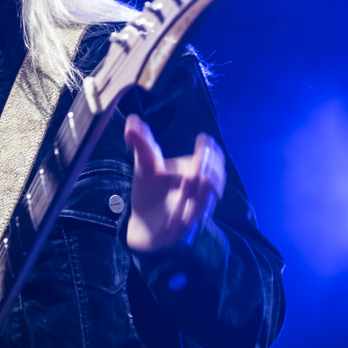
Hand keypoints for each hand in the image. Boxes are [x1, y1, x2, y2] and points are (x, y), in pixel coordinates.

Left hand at [124, 115, 225, 252]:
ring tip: (189, 180)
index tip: (203, 140)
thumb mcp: (144, 164)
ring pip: (204, 200)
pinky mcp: (183, 227)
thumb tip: (132, 120)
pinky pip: (190, 221)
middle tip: (198, 162)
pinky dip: (187, 214)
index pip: (213, 157)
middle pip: (214, 176)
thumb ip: (142, 143)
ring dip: (199, 191)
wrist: (141, 221)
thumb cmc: (148, 189)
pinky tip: (180, 209)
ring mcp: (193, 209)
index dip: (212, 150)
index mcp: (193, 170)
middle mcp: (198, 190)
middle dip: (209, 168)